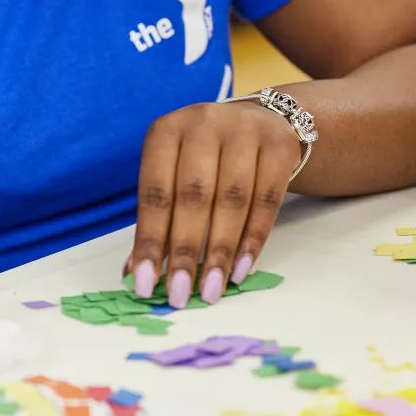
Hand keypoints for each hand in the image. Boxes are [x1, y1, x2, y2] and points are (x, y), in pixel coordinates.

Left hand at [127, 101, 299, 307]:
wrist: (261, 120)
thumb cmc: (206, 158)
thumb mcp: (175, 173)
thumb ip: (158, 219)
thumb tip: (135, 273)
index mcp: (166, 131)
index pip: (155, 193)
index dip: (149, 241)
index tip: (144, 284)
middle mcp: (203, 124)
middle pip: (194, 197)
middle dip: (184, 251)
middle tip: (179, 294)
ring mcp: (245, 130)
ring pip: (232, 201)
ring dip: (220, 251)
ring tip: (211, 290)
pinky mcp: (280, 145)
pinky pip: (267, 200)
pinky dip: (253, 240)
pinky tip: (240, 270)